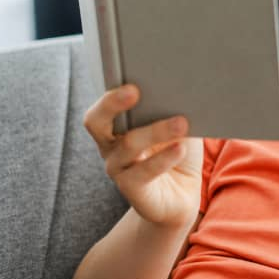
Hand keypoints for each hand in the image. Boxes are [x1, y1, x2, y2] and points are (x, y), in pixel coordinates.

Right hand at [83, 85, 202, 226]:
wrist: (181, 198)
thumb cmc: (177, 153)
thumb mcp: (178, 127)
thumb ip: (174, 109)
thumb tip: (182, 90)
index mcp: (117, 124)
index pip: (103, 104)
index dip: (110, 92)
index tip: (128, 79)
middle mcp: (110, 145)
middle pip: (96, 121)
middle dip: (112, 103)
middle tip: (134, 91)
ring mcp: (118, 168)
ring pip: (128, 144)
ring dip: (156, 130)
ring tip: (181, 122)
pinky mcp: (131, 189)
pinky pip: (144, 171)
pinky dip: (164, 158)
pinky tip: (180, 148)